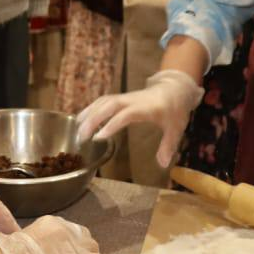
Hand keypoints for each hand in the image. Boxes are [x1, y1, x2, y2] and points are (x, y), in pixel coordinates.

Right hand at [0, 216, 104, 253]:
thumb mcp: (29, 244)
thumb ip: (41, 247)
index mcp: (51, 224)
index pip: (68, 231)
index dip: (69, 244)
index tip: (64, 253)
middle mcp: (66, 229)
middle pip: (83, 236)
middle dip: (82, 248)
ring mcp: (75, 243)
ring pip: (93, 247)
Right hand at [75, 69, 203, 167]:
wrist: (174, 88)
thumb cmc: (175, 109)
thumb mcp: (176, 128)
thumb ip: (169, 145)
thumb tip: (163, 164)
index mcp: (145, 108)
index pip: (125, 114)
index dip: (111, 125)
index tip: (98, 138)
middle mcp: (131, 101)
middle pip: (108, 105)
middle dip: (93, 119)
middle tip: (81, 137)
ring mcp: (125, 98)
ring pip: (102, 102)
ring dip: (89, 113)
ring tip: (76, 130)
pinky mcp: (120, 98)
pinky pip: (102, 101)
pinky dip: (91, 109)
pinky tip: (82, 120)